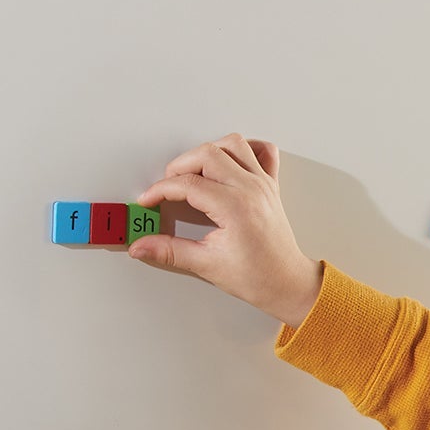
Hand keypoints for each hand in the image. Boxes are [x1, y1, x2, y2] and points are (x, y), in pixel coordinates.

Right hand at [129, 134, 323, 328]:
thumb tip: (141, 245)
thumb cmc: (258, 277)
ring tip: (193, 173)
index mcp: (236, 207)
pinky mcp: (270, 186)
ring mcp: (263, 184)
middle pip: (207, 154)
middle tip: (167, 188)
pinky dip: (244, 150)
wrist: (288, 284)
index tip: (148, 201)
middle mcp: (251, 189)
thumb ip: (170, 251)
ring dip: (208, 152)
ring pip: (232, 144)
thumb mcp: (207, 265)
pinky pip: (263, 152)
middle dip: (180, 166)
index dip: (161, 190)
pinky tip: (228, 163)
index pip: (188, 183)